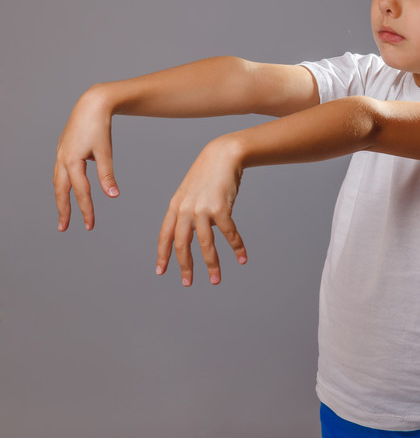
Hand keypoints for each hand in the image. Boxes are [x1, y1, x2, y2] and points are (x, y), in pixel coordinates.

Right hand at [53, 86, 119, 231]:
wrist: (92, 103)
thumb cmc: (99, 125)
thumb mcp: (105, 151)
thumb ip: (107, 175)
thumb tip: (113, 195)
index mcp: (72, 161)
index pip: (81, 192)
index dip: (86, 210)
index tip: (90, 226)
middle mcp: (63, 158)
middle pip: (61, 190)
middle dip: (63, 210)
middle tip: (63, 228)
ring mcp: (61, 153)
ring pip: (58, 181)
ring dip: (61, 198)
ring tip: (64, 212)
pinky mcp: (64, 148)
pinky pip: (60, 171)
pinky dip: (62, 184)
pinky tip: (68, 188)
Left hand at [156, 136, 247, 285]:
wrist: (223, 155)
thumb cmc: (209, 174)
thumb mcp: (190, 192)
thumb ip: (188, 212)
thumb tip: (196, 235)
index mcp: (175, 206)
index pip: (165, 235)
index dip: (163, 254)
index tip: (161, 271)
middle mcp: (185, 209)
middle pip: (182, 244)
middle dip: (185, 266)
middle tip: (188, 282)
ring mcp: (202, 209)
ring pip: (205, 244)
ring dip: (212, 265)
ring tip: (216, 280)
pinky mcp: (220, 208)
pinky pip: (228, 233)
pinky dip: (236, 247)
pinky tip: (242, 257)